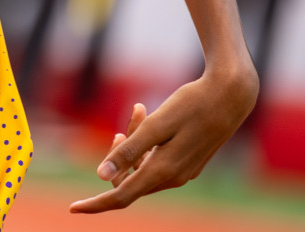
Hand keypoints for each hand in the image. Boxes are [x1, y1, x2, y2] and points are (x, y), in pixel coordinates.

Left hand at [69, 65, 256, 212]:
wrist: (231, 96)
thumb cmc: (192, 105)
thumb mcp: (157, 125)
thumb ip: (129, 151)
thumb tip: (101, 175)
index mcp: (163, 171)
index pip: (121, 196)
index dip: (96, 204)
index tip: (73, 209)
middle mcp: (173, 177)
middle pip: (130, 177)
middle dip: (119, 151)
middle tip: (124, 123)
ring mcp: (183, 171)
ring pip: (143, 164)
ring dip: (134, 141)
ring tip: (138, 109)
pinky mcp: (188, 162)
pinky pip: (157, 159)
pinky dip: (148, 141)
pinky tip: (148, 115)